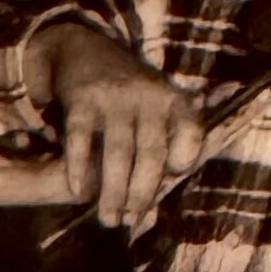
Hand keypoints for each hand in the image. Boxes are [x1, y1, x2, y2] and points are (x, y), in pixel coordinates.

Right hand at [46, 26, 203, 234]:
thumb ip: (164, 149)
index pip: (191, 134)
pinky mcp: (83, 99)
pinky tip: (80, 192)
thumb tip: (156, 211)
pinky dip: (80, 169)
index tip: (171, 179)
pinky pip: (82, 140)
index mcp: (175, 101)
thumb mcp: (157, 109)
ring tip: (109, 218)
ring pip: (118, 153)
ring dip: (112, 191)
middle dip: (142, 193)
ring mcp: (115, 98)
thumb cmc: (132, 97)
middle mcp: (149, 97)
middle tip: (131, 221)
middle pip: (151, 153)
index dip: (185, 160)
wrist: (87, 50)